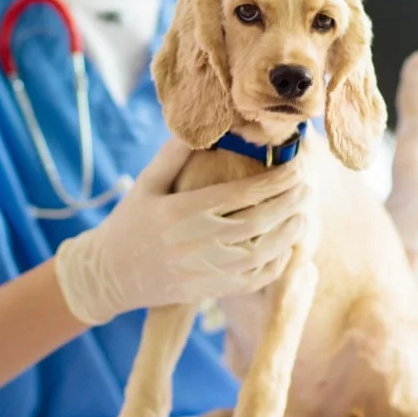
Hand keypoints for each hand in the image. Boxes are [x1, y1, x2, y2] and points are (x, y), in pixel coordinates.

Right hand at [54, 138, 310, 324]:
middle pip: (258, 221)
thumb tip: (201, 126)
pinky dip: (275, 265)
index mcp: (183, 212)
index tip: (297, 167)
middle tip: (308, 187)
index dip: (275, 181)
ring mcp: (205, 270)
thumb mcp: (146, 184)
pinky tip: (286, 248)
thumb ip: (173, 155)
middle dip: (289, 203)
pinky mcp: (209, 290)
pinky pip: (252, 280)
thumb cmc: (129, 222)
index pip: (242, 194)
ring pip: (261, 253)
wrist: (110, 274)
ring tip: (303, 214)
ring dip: (288, 233)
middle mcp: (197, 242)